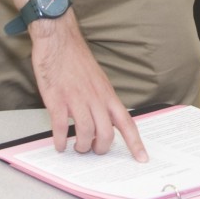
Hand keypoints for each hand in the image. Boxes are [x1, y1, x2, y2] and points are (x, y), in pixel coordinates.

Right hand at [29, 15, 147, 161]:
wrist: (59, 39)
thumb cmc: (76, 59)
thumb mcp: (98, 79)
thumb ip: (102, 99)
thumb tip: (103, 119)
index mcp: (108, 95)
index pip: (127, 123)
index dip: (135, 143)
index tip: (142, 158)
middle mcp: (95, 99)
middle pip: (106, 134)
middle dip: (100, 148)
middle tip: (92, 149)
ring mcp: (76, 99)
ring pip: (85, 133)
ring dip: (81, 146)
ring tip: (75, 147)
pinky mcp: (57, 99)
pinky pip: (61, 127)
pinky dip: (60, 140)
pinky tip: (59, 143)